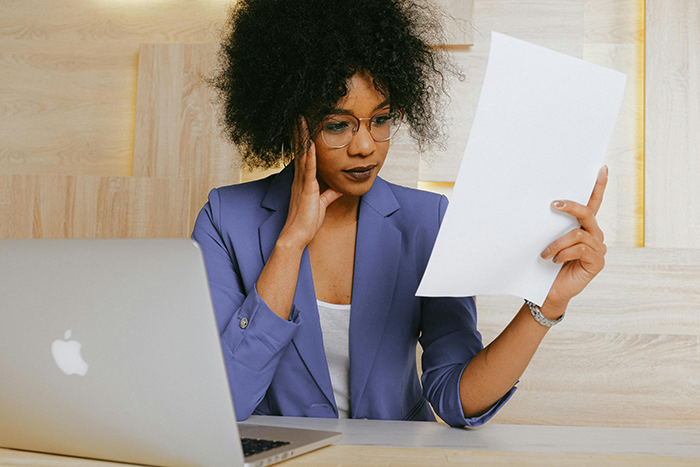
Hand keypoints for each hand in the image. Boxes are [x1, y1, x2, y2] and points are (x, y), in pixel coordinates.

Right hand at [277, 117, 342, 249]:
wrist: (297, 235)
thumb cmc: (307, 222)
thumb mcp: (322, 204)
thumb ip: (329, 194)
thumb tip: (338, 188)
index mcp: (303, 181)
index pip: (304, 156)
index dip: (303, 140)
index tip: (304, 126)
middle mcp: (300, 178)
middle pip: (300, 150)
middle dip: (300, 132)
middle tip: (299, 115)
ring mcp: (302, 182)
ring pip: (303, 154)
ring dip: (303, 136)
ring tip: (302, 120)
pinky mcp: (307, 188)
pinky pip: (308, 168)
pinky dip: (309, 155)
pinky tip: (310, 142)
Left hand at [540, 166, 607, 316]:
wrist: (548, 291)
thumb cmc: (547, 264)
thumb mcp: (548, 240)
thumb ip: (552, 225)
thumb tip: (545, 205)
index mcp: (584, 227)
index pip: (594, 203)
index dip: (599, 187)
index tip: (602, 169)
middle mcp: (594, 235)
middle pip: (587, 213)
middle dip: (570, 206)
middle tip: (553, 204)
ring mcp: (598, 249)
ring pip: (579, 234)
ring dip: (557, 243)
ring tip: (545, 253)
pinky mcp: (597, 262)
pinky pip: (581, 249)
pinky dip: (564, 253)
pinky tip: (554, 260)